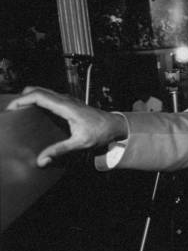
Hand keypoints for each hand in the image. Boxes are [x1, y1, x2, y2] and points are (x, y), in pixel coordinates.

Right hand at [6, 86, 127, 166]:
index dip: (22, 99)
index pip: (39, 96)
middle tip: (11, 111)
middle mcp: (66, 99)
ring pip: (43, 92)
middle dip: (22, 97)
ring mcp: (67, 99)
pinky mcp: (69, 103)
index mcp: (66, 106)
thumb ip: (60, 150)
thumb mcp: (80, 143)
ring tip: (18, 111)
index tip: (11, 108)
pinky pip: (49, 96)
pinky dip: (37, 99)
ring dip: (29, 97)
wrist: (114, 125)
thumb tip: (41, 160)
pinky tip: (33, 111)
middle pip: (38, 90)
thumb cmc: (100, 133)